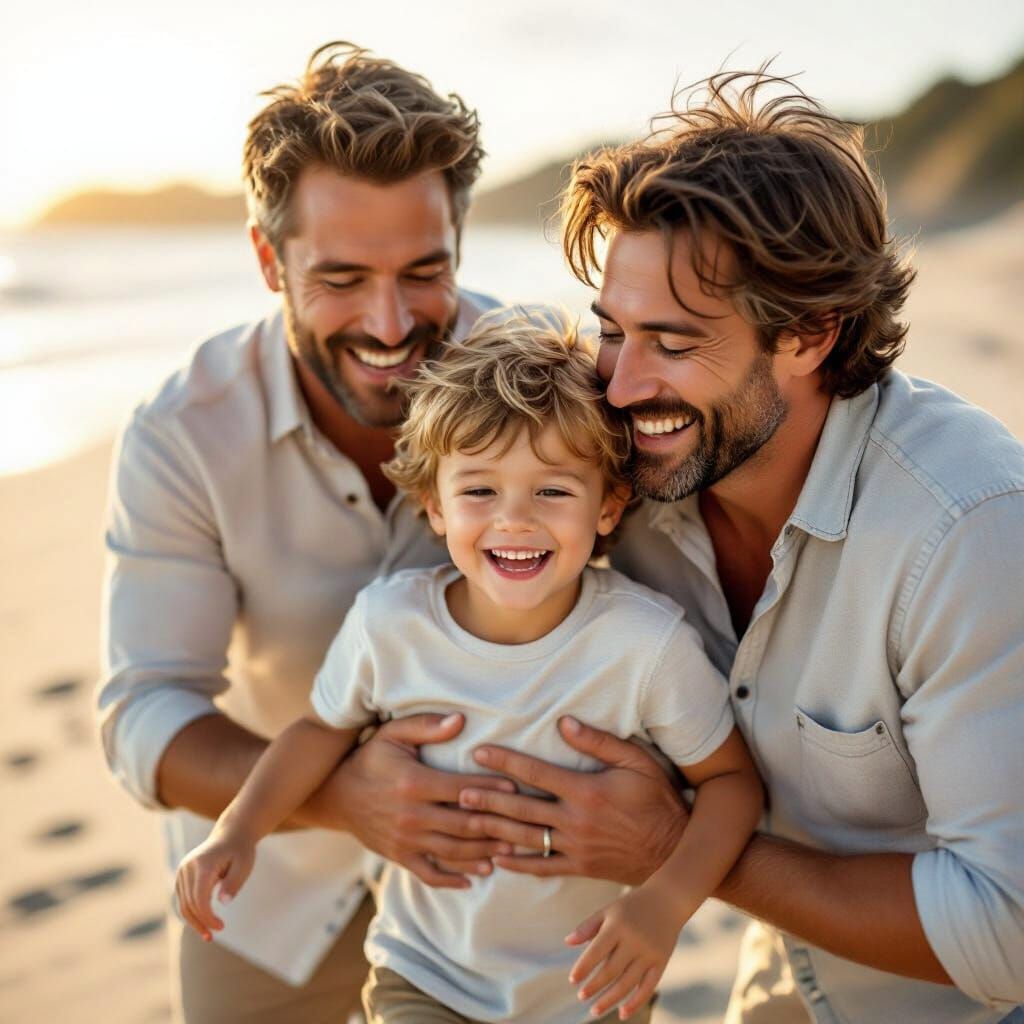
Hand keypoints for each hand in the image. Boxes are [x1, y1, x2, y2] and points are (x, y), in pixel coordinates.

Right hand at [175, 827, 254, 941]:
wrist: (231, 834)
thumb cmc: (240, 851)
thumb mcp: (244, 865)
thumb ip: (234, 883)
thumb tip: (223, 903)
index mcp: (203, 865)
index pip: (199, 899)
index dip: (207, 917)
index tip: (221, 927)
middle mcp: (188, 867)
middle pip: (189, 903)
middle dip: (200, 922)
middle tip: (213, 936)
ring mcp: (182, 870)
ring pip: (183, 903)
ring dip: (194, 920)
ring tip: (208, 934)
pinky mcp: (182, 874)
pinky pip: (183, 898)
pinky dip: (191, 911)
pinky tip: (202, 921)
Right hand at [301, 713, 515, 888]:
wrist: (336, 795)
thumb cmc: (372, 757)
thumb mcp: (394, 733)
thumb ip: (427, 726)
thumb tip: (460, 720)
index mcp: (414, 783)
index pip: (462, 789)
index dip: (492, 790)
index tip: (518, 789)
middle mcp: (412, 815)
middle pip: (464, 825)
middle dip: (497, 826)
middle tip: (527, 826)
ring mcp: (406, 840)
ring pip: (453, 852)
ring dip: (484, 853)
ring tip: (512, 851)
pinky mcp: (400, 857)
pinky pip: (430, 874)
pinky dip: (454, 879)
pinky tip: (476, 878)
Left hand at [458, 716, 687, 884]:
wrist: (676, 848)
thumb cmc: (657, 798)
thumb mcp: (636, 762)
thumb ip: (599, 742)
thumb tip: (565, 721)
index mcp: (586, 791)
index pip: (536, 772)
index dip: (505, 761)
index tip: (479, 752)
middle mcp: (575, 821)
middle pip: (522, 807)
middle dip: (488, 798)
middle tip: (458, 791)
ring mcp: (576, 847)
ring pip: (526, 838)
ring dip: (494, 828)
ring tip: (467, 820)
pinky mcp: (580, 867)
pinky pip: (542, 867)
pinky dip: (517, 863)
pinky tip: (496, 858)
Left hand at [565, 885, 684, 1019]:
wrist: (667, 899)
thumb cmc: (632, 906)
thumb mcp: (609, 910)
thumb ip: (588, 926)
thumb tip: (567, 942)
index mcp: (617, 926)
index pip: (596, 951)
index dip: (583, 967)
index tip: (572, 980)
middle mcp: (634, 940)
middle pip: (611, 970)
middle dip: (594, 986)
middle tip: (582, 997)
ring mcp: (649, 953)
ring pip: (628, 983)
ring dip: (610, 1000)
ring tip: (595, 1010)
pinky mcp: (661, 962)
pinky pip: (648, 987)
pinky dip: (635, 1003)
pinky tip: (622, 1013)